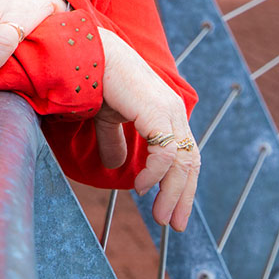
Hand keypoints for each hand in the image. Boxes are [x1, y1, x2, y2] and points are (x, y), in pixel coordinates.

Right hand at [94, 27, 199, 231]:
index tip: (174, 211)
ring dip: (171, 193)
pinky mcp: (156, 112)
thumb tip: (116, 165)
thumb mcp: (108, 118)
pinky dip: (155, 175)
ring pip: (181, 162)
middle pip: (189, 162)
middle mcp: (174, 112)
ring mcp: (168, 111)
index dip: (182, 184)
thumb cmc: (97, 80)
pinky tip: (141, 186)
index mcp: (167, 112)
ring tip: (160, 216)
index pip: (185, 154)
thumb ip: (114, 141)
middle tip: (174, 224)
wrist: (88, 54)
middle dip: (183, 196)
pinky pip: (164, 154)